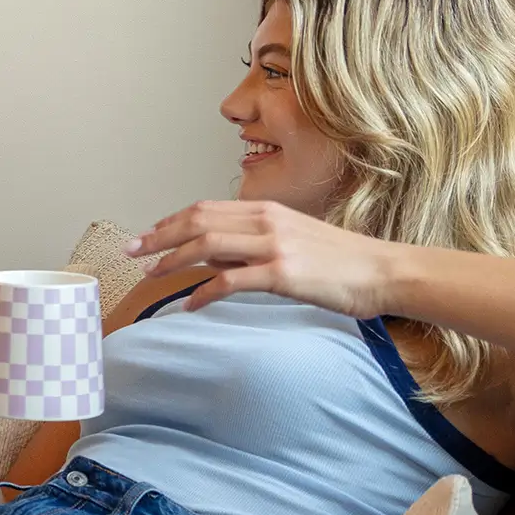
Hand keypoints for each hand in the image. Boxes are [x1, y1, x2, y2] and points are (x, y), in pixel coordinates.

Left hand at [127, 200, 405, 317]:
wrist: (383, 272)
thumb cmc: (341, 261)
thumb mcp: (294, 239)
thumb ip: (254, 243)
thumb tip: (215, 258)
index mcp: (268, 210)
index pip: (206, 209)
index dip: (170, 221)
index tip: (147, 235)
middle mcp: (267, 221)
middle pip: (197, 222)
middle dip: (158, 236)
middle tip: (131, 252)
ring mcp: (274, 246)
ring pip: (207, 246)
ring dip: (172, 260)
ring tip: (151, 275)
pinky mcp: (283, 274)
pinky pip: (230, 282)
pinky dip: (203, 293)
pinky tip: (190, 305)